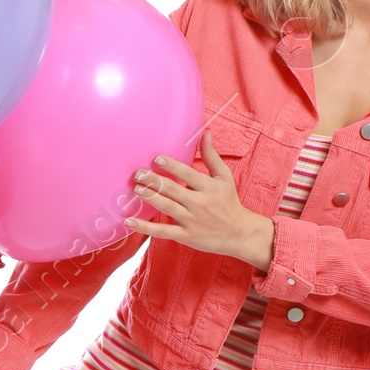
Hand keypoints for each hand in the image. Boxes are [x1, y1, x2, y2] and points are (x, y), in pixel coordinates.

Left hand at [129, 133, 276, 271]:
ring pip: (167, 207)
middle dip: (154, 181)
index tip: (157, 159)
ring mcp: (191, 220)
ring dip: (150, 198)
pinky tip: (129, 221)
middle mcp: (199, 203)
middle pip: (173, 190)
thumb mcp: (224, 177)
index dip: (172, 166)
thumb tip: (205, 133)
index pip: (187, 174)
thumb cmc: (229, 202)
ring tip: (136, 189)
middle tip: (138, 173)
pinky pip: (162, 231)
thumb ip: (212, 156)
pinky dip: (145, 227)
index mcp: (208, 187)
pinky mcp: (185, 236)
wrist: (239, 233)